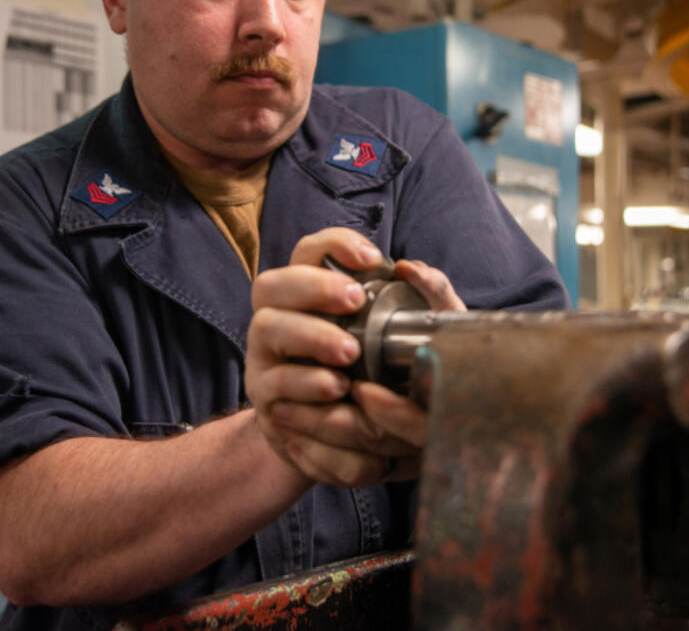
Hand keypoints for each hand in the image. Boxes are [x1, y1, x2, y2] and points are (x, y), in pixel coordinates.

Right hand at [245, 229, 464, 486]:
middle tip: (355, 300)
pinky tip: (337, 389)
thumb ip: (423, 302)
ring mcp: (265, 357)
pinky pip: (276, 385)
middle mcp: (277, 317)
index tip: (373, 259)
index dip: (334, 244)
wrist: (349, 444)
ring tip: (349, 352)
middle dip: (313, 286)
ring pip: (266, 328)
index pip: (308, 252)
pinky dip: (307, 384)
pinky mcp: (267, 398)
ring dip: (309, 334)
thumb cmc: (380, 377)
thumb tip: (413, 270)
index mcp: (308, 295)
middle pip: (272, 284)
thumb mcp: (411, 342)